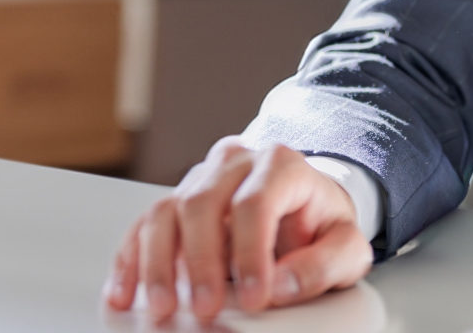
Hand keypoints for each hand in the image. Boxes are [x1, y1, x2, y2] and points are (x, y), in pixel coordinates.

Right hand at [104, 138, 372, 320]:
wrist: (304, 204)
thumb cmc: (319, 223)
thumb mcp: (345, 245)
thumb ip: (324, 265)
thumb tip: (282, 285)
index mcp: (280, 165)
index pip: (255, 202)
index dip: (250, 253)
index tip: (254, 297)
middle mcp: (234, 163)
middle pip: (201, 202)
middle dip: (201, 261)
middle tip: (206, 307)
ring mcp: (200, 179)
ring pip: (165, 211)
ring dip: (158, 263)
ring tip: (163, 306)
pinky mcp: (175, 203)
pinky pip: (143, 226)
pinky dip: (131, 261)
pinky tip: (126, 292)